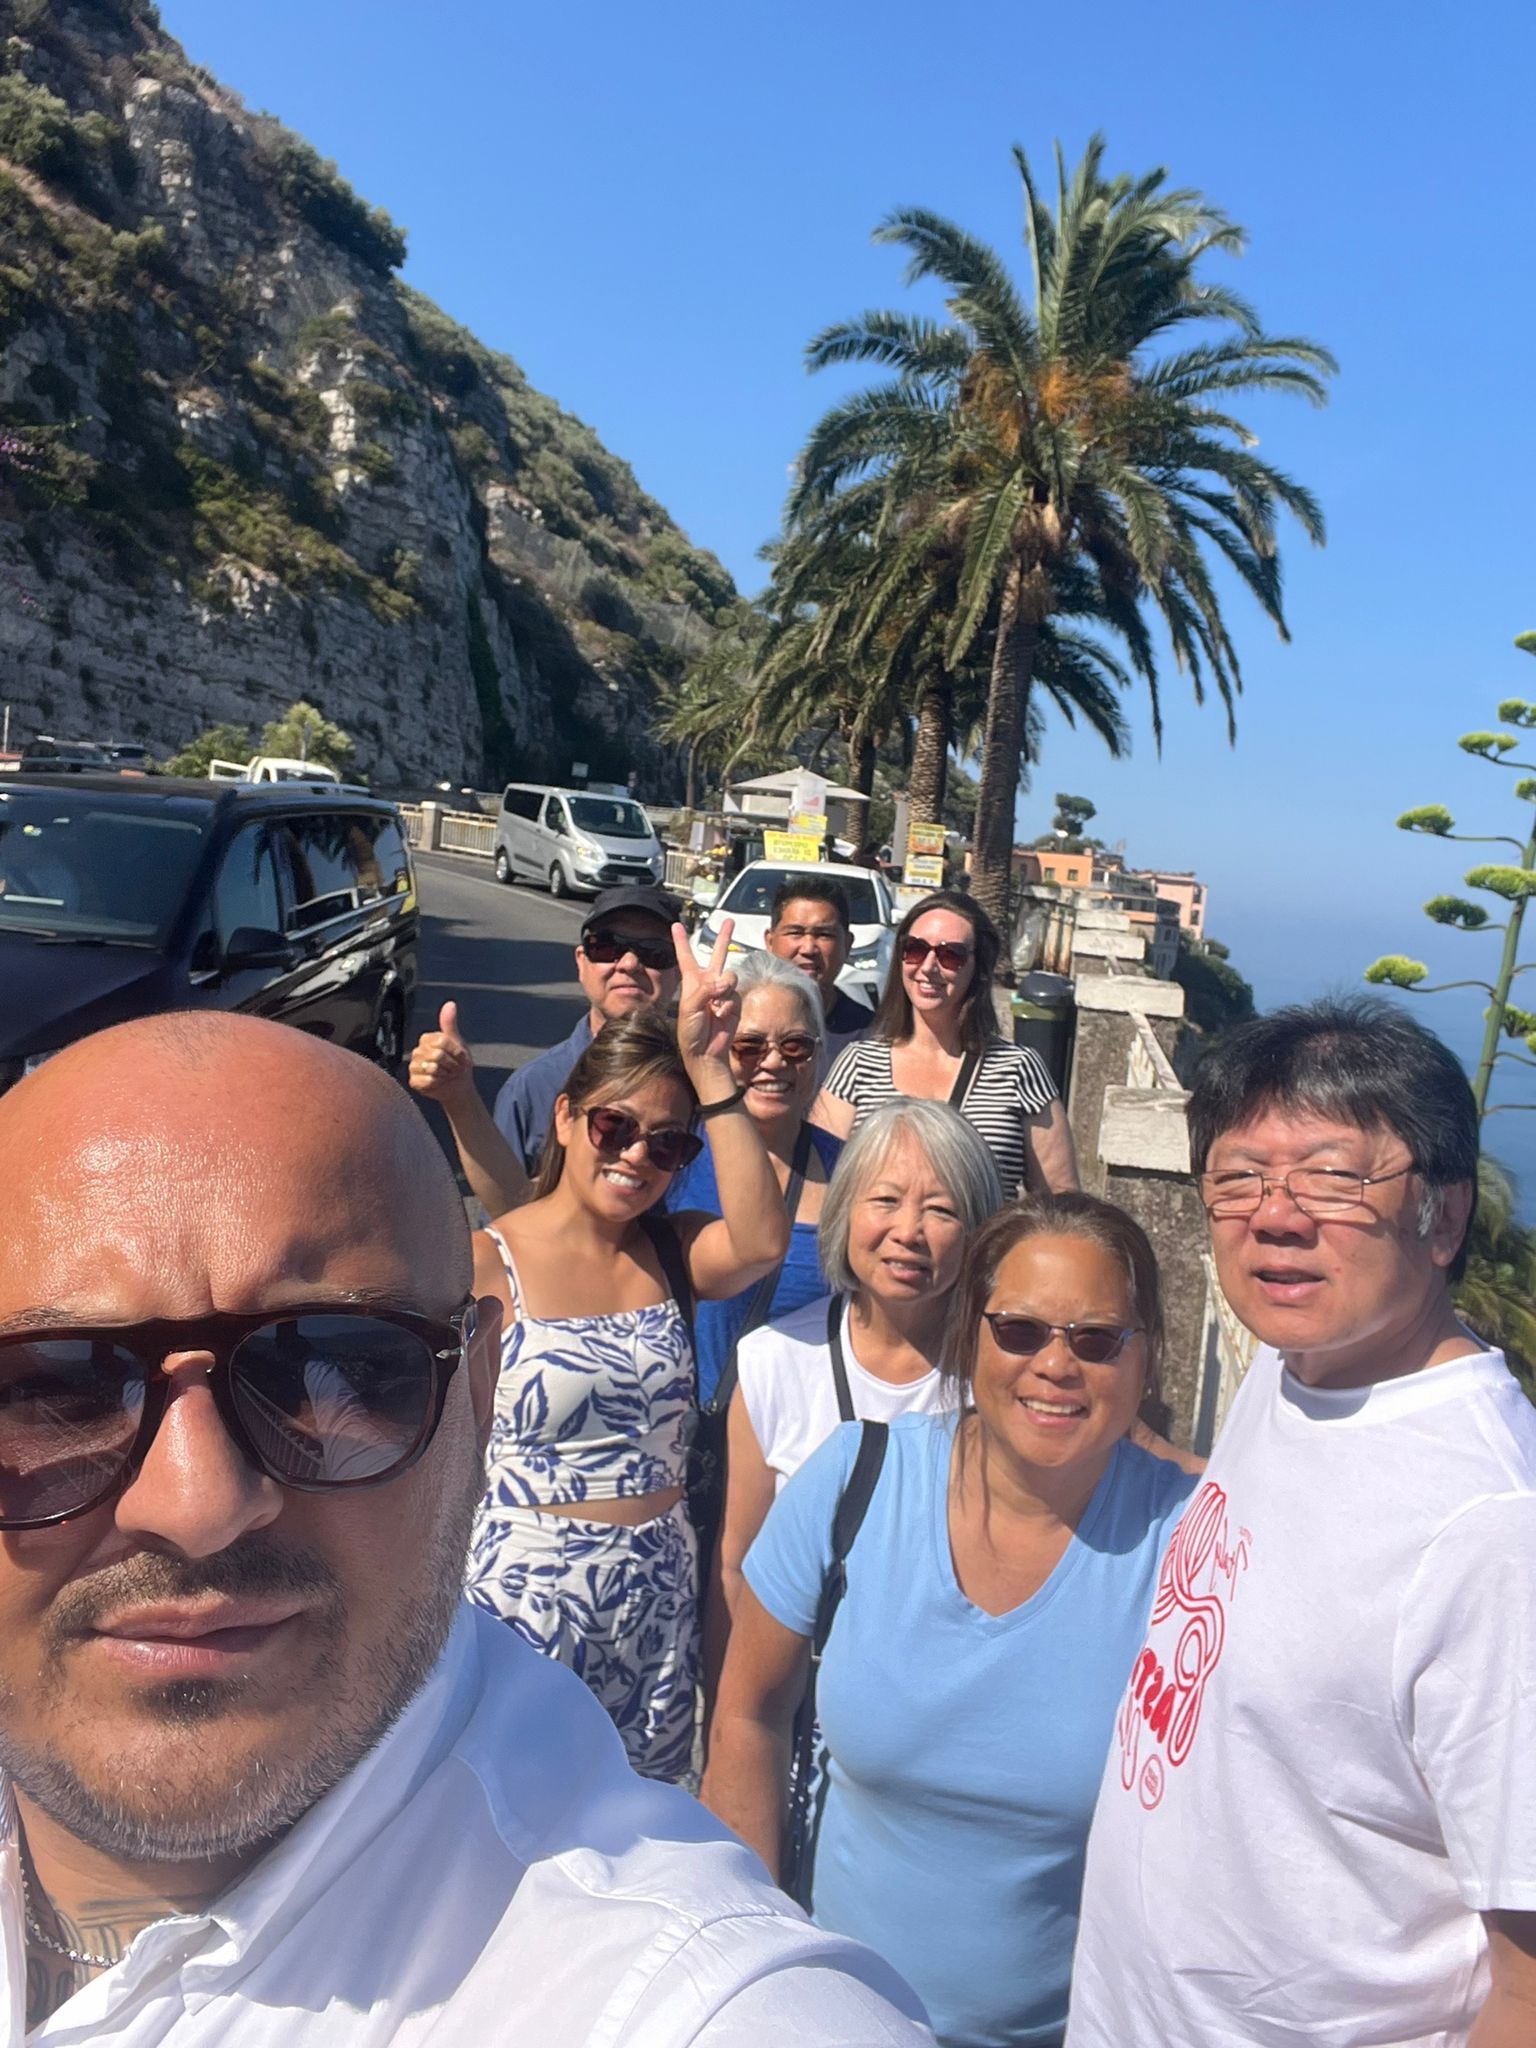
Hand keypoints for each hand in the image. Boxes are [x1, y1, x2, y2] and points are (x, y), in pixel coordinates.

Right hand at [407, 1001, 476, 1107]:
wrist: (459, 1085)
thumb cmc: (458, 1063)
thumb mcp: (457, 1042)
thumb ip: (450, 1024)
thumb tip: (450, 1004)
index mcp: (427, 1039)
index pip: (441, 1041)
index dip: (455, 1051)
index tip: (458, 1056)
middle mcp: (418, 1051)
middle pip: (437, 1055)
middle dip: (451, 1064)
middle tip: (453, 1067)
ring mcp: (414, 1066)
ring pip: (432, 1068)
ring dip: (446, 1074)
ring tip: (446, 1075)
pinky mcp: (413, 1081)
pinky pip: (427, 1080)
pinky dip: (438, 1083)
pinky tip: (438, 1082)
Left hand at [672, 919, 739, 1075]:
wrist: (706, 1052)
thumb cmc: (690, 1032)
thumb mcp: (690, 1008)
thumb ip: (705, 990)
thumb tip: (724, 982)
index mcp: (691, 982)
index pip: (685, 956)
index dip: (681, 941)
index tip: (676, 925)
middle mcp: (708, 983)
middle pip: (716, 954)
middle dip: (723, 937)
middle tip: (730, 921)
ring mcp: (722, 992)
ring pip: (730, 975)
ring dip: (724, 987)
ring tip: (717, 1002)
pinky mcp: (734, 1002)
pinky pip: (735, 994)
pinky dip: (729, 1004)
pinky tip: (722, 1015)